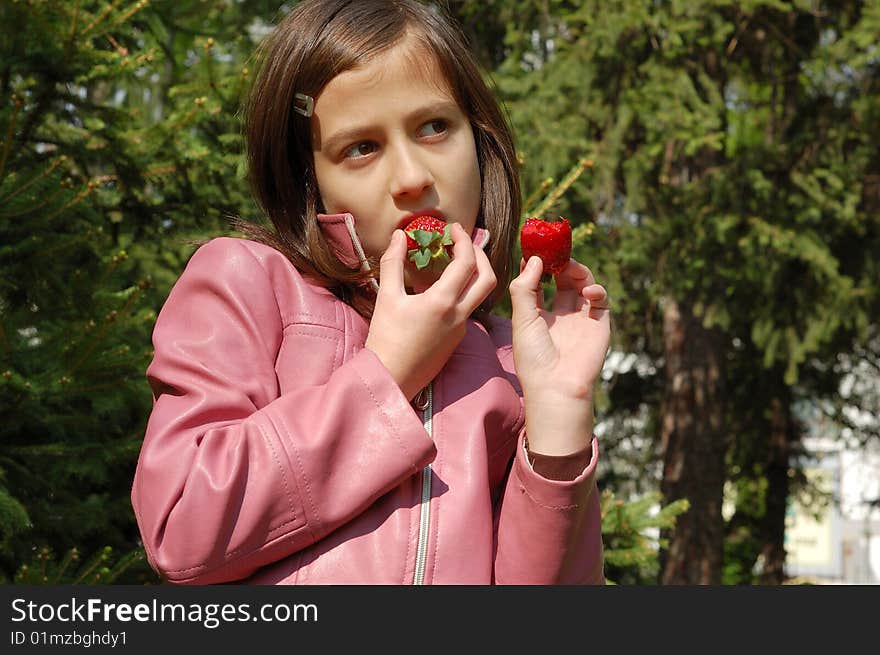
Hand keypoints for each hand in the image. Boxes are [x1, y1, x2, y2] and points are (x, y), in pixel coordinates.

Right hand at [365, 223, 496, 400]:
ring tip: (455, 261)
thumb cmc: (385, 339)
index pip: (466, 262)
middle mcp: (459, 315)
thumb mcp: (387, 297)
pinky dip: (461, 292)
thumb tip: (400, 235)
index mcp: (442, 302)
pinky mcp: (456, 340)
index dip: (463, 240)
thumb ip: (393, 262)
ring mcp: (461, 329)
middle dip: (480, 255)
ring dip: (474, 274)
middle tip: (463, 242)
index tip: (454, 228)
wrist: (391, 378)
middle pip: (487, 278)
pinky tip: (441, 289)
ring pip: (480, 295)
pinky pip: (467, 309)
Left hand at [508, 256, 610, 454]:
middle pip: (564, 279)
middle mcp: (561, 315)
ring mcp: (581, 318)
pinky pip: (601, 299)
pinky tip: (587, 292)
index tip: (535, 248)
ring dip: (577, 270)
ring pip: (583, 283)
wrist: (556, 386)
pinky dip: (597, 290)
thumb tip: (535, 259)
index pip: (540, 282)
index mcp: (539, 315)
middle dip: (560, 262)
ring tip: (569, 267)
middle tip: (555, 250)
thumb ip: (525, 288)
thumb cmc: (534, 357)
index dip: (538, 265)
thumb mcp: (522, 319)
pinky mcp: (599, 323)